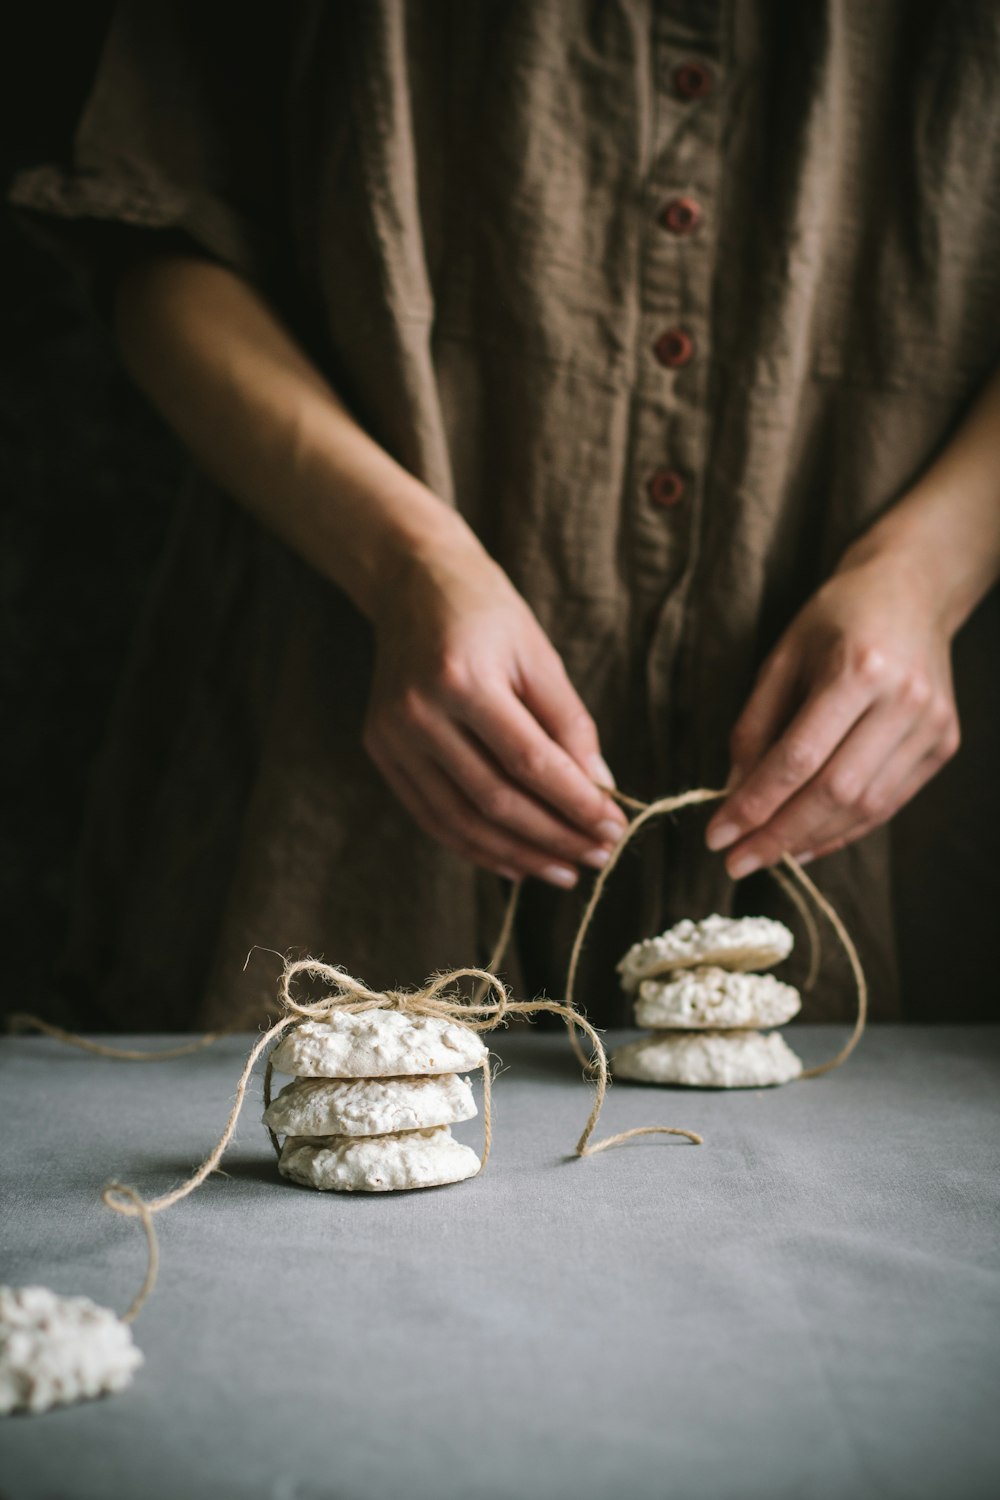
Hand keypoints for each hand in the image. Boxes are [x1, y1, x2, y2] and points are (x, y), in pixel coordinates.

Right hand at [363, 536, 626, 885]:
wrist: (412, 584)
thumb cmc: (488, 613)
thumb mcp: (538, 654)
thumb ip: (570, 723)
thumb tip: (600, 789)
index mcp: (463, 678)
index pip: (530, 763)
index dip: (576, 804)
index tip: (615, 828)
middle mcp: (419, 712)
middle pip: (495, 800)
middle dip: (554, 837)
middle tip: (599, 857)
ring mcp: (392, 736)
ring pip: (461, 820)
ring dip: (518, 855)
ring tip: (564, 870)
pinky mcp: (380, 750)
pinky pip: (432, 816)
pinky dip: (475, 847)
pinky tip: (515, 863)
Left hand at [705, 550, 960, 876]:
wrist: (912, 589)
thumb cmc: (836, 618)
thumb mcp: (782, 657)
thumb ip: (754, 726)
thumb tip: (732, 793)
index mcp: (857, 669)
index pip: (798, 759)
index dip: (755, 804)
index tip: (716, 835)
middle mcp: (902, 700)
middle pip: (834, 792)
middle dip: (778, 835)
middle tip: (735, 861)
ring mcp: (931, 725)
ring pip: (865, 807)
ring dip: (810, 839)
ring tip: (766, 855)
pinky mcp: (943, 744)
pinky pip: (888, 803)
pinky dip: (844, 829)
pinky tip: (807, 842)